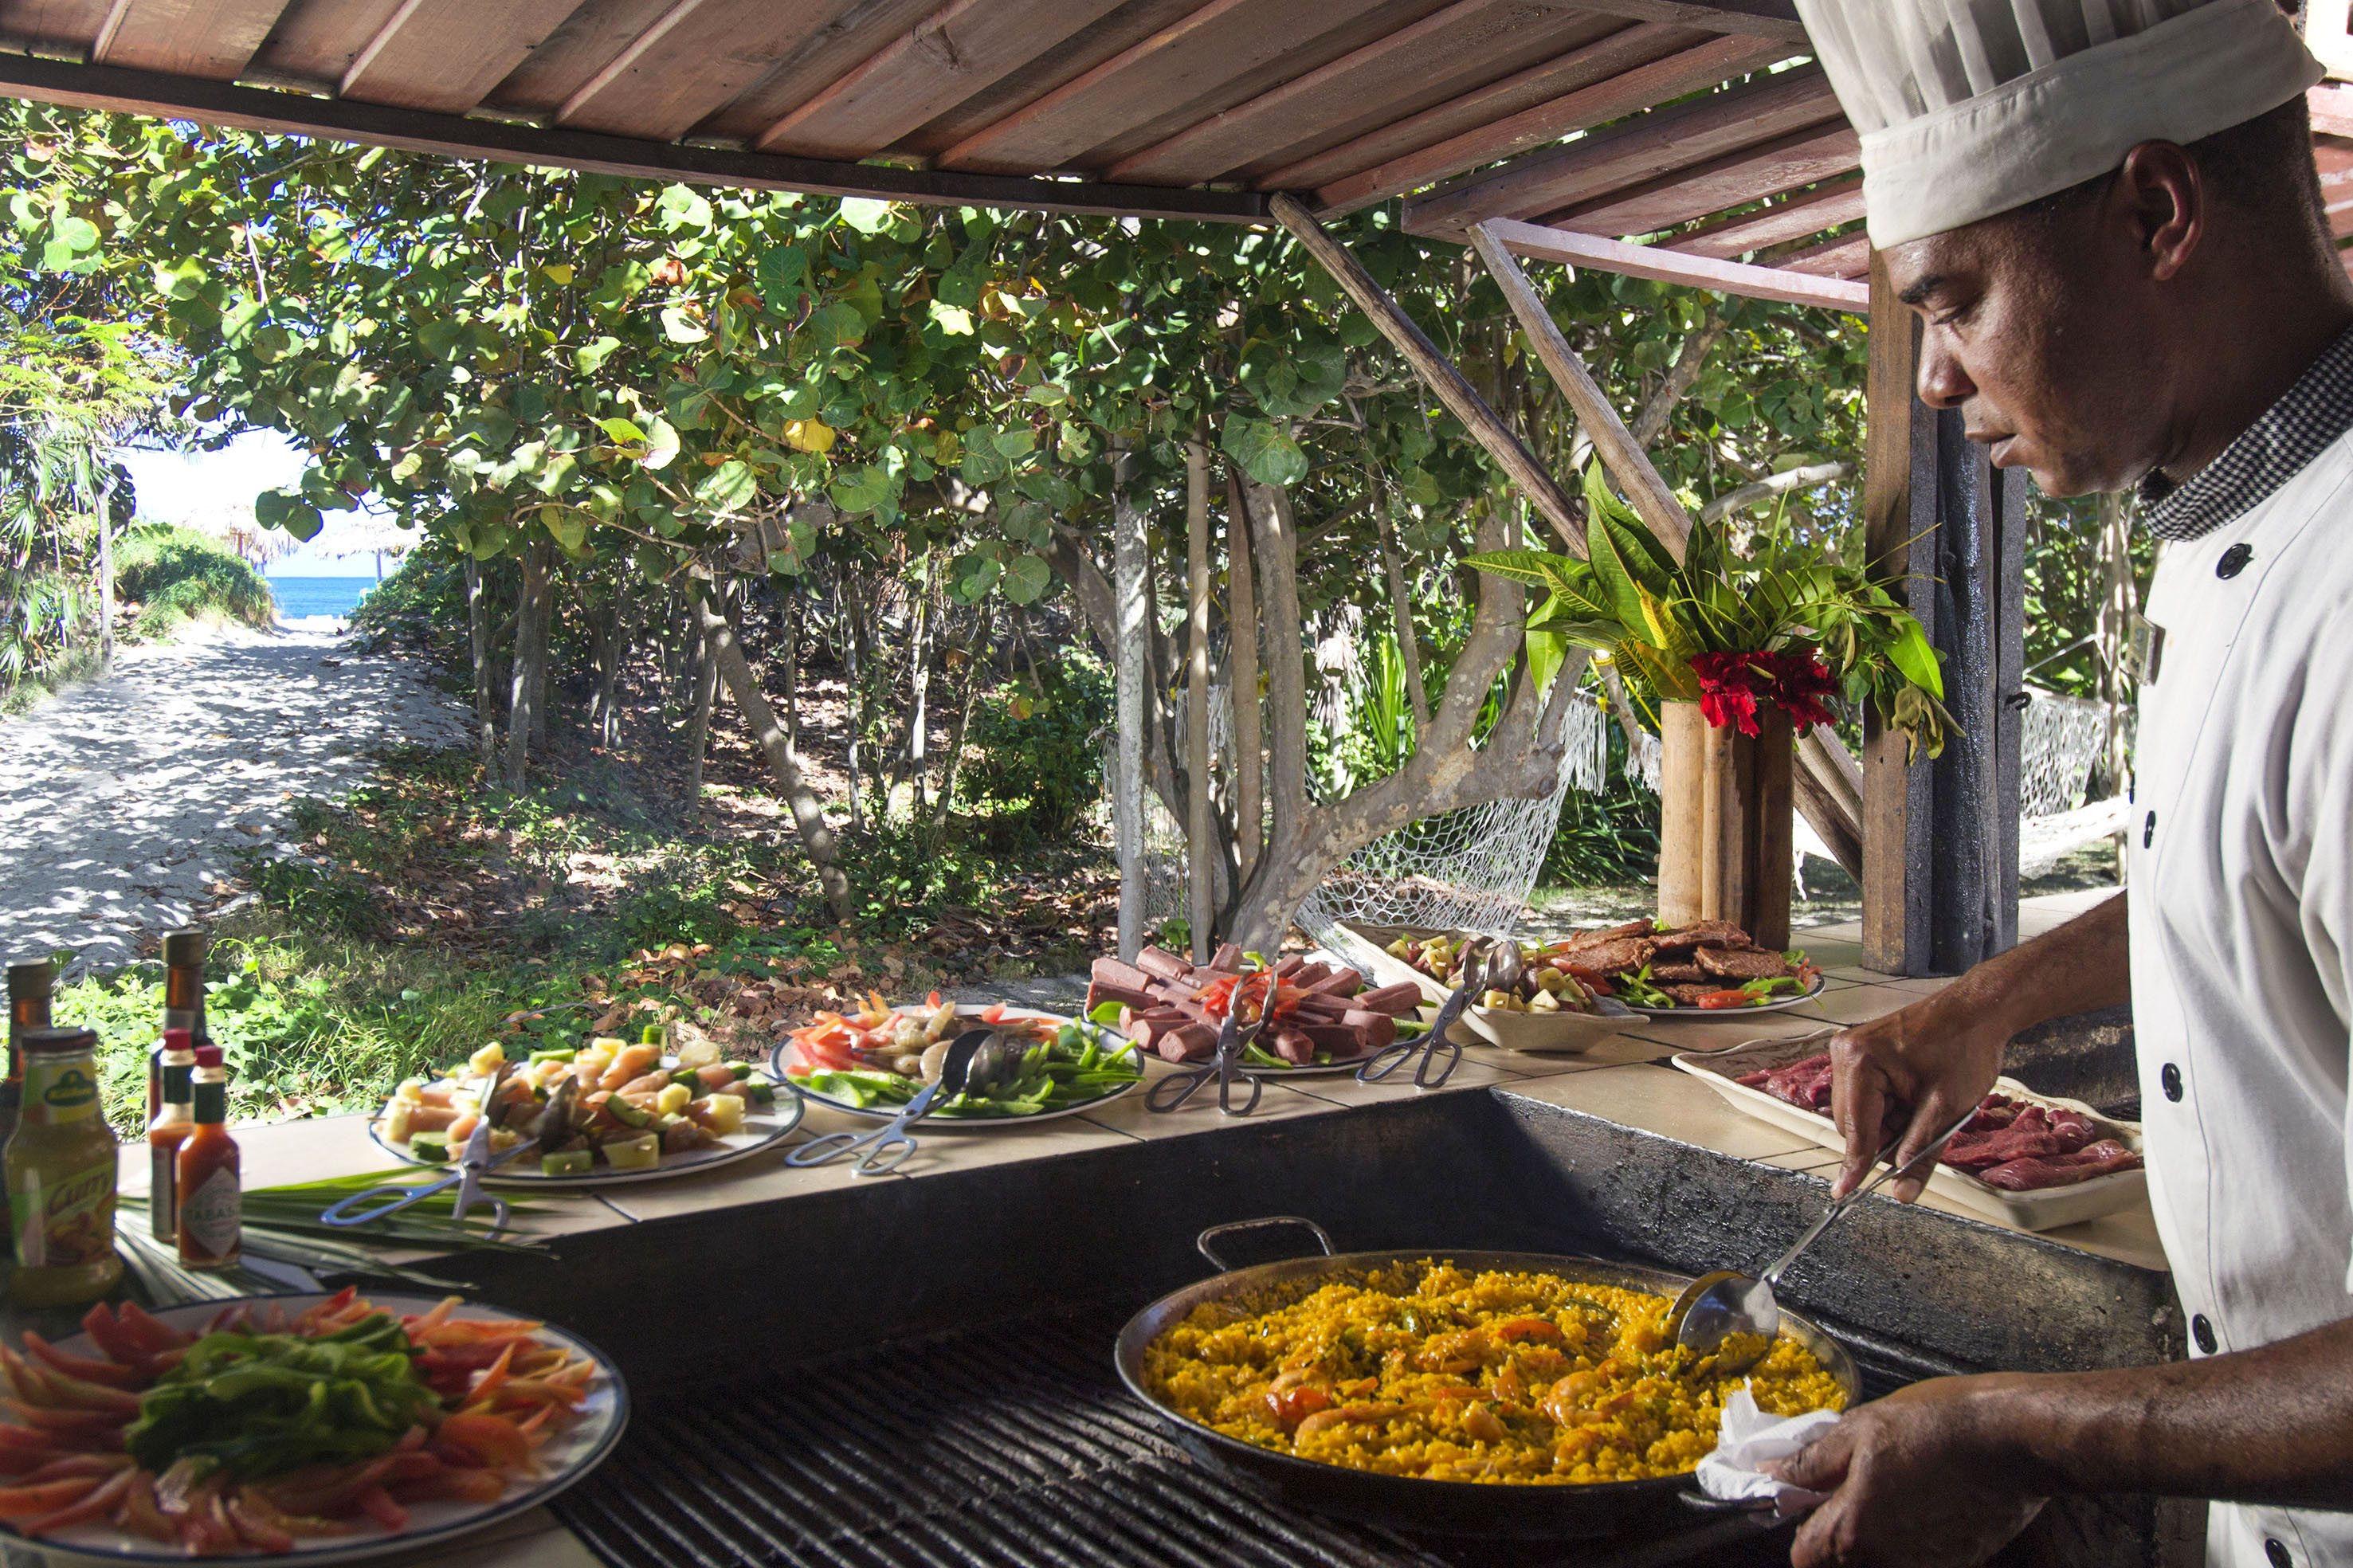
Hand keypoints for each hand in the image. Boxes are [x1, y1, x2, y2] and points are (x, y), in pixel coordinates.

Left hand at [1765, 1376, 2046, 1567]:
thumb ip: (1811, 1462)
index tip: (1814, 1497)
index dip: (1804, 1525)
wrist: (2014, 1439)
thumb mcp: (1860, 1429)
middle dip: (1841, 1529)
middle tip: (1857, 1485)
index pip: (1804, 1556)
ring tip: (1897, 1487)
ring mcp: (1926, 1566)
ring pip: (1881, 1560)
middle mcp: (1887, 1561)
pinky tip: (1929, 1498)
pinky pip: (1917, 1557)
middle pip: (1842, 1561)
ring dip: (1878, 1533)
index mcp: (1854, 1530)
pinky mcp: (1959, 1563)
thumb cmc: (1936, 1426)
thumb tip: (1773, 1474)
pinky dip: (1914, 1536)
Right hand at [1827, 987, 2006, 1201]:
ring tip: (1923, 1110)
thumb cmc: (1966, 1049)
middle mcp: (1845, 1052)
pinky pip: (1864, 1096)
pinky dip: (1887, 1109)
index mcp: (1860, 1062)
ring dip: (1886, 1124)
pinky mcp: (1860, 1051)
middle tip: (1920, 1139)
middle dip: (1882, 1140)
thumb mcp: (1946, 1110)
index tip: (1843, 1195)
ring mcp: (1850, 1050)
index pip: (1855, 1129)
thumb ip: (1920, 1153)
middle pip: (1851, 1122)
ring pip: (1858, 1112)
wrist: (1978, 1009)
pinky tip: (1913, 1100)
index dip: (1855, 1166)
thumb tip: (1902, 1192)